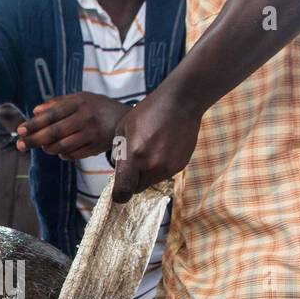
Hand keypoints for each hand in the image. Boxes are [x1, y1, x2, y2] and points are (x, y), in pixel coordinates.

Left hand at [16, 92, 122, 158]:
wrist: (124, 118)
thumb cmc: (96, 106)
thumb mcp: (79, 98)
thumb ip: (57, 103)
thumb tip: (35, 111)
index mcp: (79, 103)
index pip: (52, 115)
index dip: (34, 124)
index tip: (20, 130)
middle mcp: (85, 118)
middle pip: (55, 132)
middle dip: (34, 140)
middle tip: (20, 145)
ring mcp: (91, 134)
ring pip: (62, 146)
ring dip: (48, 148)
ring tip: (42, 146)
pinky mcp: (96, 148)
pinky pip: (73, 155)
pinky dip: (62, 154)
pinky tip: (60, 149)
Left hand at [109, 83, 202, 201]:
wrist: (180, 103)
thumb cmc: (148, 112)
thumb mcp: (123, 129)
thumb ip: (120, 154)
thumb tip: (119, 172)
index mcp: (134, 156)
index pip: (123, 191)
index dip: (119, 195)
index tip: (118, 191)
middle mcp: (152, 165)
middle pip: (137, 188)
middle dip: (133, 181)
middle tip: (135, 163)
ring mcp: (168, 167)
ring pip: (151, 182)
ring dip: (147, 173)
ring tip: (150, 150)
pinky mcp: (179, 166)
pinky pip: (164, 174)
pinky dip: (160, 167)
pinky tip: (162, 149)